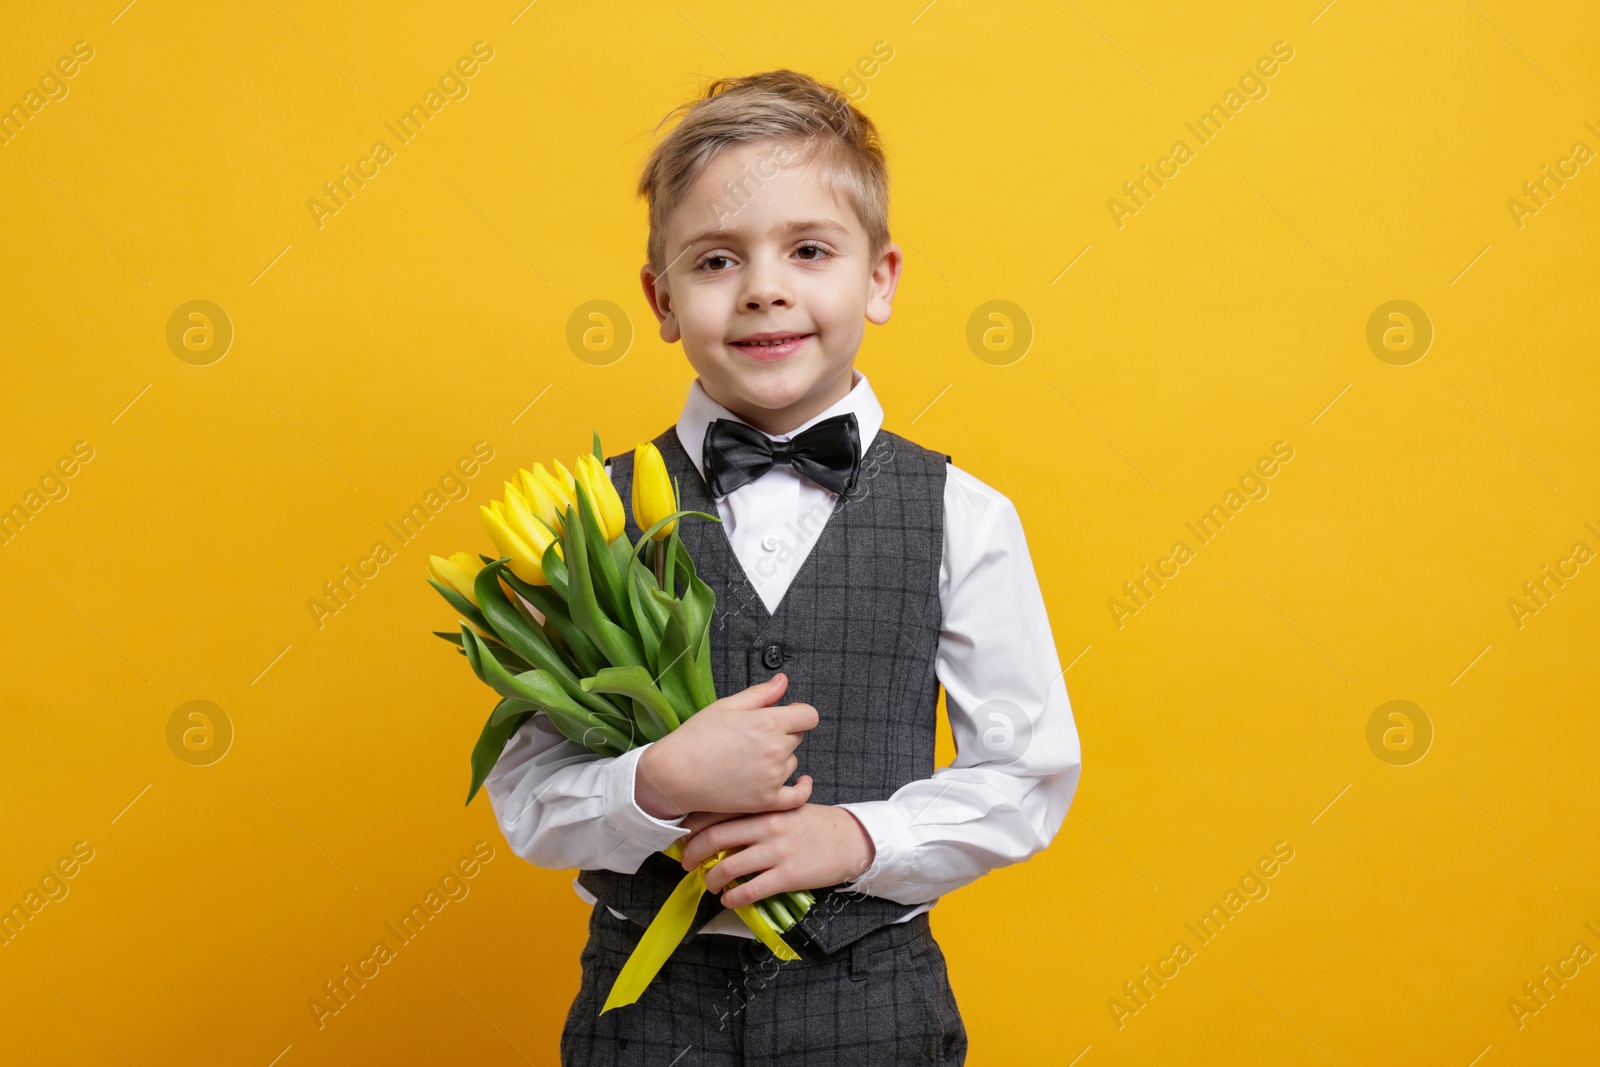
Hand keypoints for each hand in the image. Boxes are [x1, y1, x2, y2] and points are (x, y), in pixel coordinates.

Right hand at [634, 673, 817, 819]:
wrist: (674, 774)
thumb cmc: (696, 737)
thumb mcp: (726, 706)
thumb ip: (760, 694)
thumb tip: (783, 681)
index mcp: (769, 722)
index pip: (808, 716)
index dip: (798, 713)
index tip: (787, 715)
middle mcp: (776, 749)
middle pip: (797, 737)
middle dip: (783, 733)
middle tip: (754, 737)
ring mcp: (773, 777)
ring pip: (792, 762)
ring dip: (781, 759)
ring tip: (749, 759)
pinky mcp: (767, 801)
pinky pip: (797, 796)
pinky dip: (802, 789)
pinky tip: (801, 782)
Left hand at [676, 804, 875, 909]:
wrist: (850, 839)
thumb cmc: (814, 824)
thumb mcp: (784, 807)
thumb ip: (755, 813)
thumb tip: (719, 823)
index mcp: (763, 807)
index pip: (716, 813)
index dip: (693, 828)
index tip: (682, 838)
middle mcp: (766, 826)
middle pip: (714, 839)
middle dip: (692, 854)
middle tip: (685, 864)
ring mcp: (776, 851)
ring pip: (728, 867)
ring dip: (711, 880)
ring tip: (709, 885)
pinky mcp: (787, 875)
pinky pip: (751, 890)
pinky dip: (733, 898)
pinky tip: (729, 900)